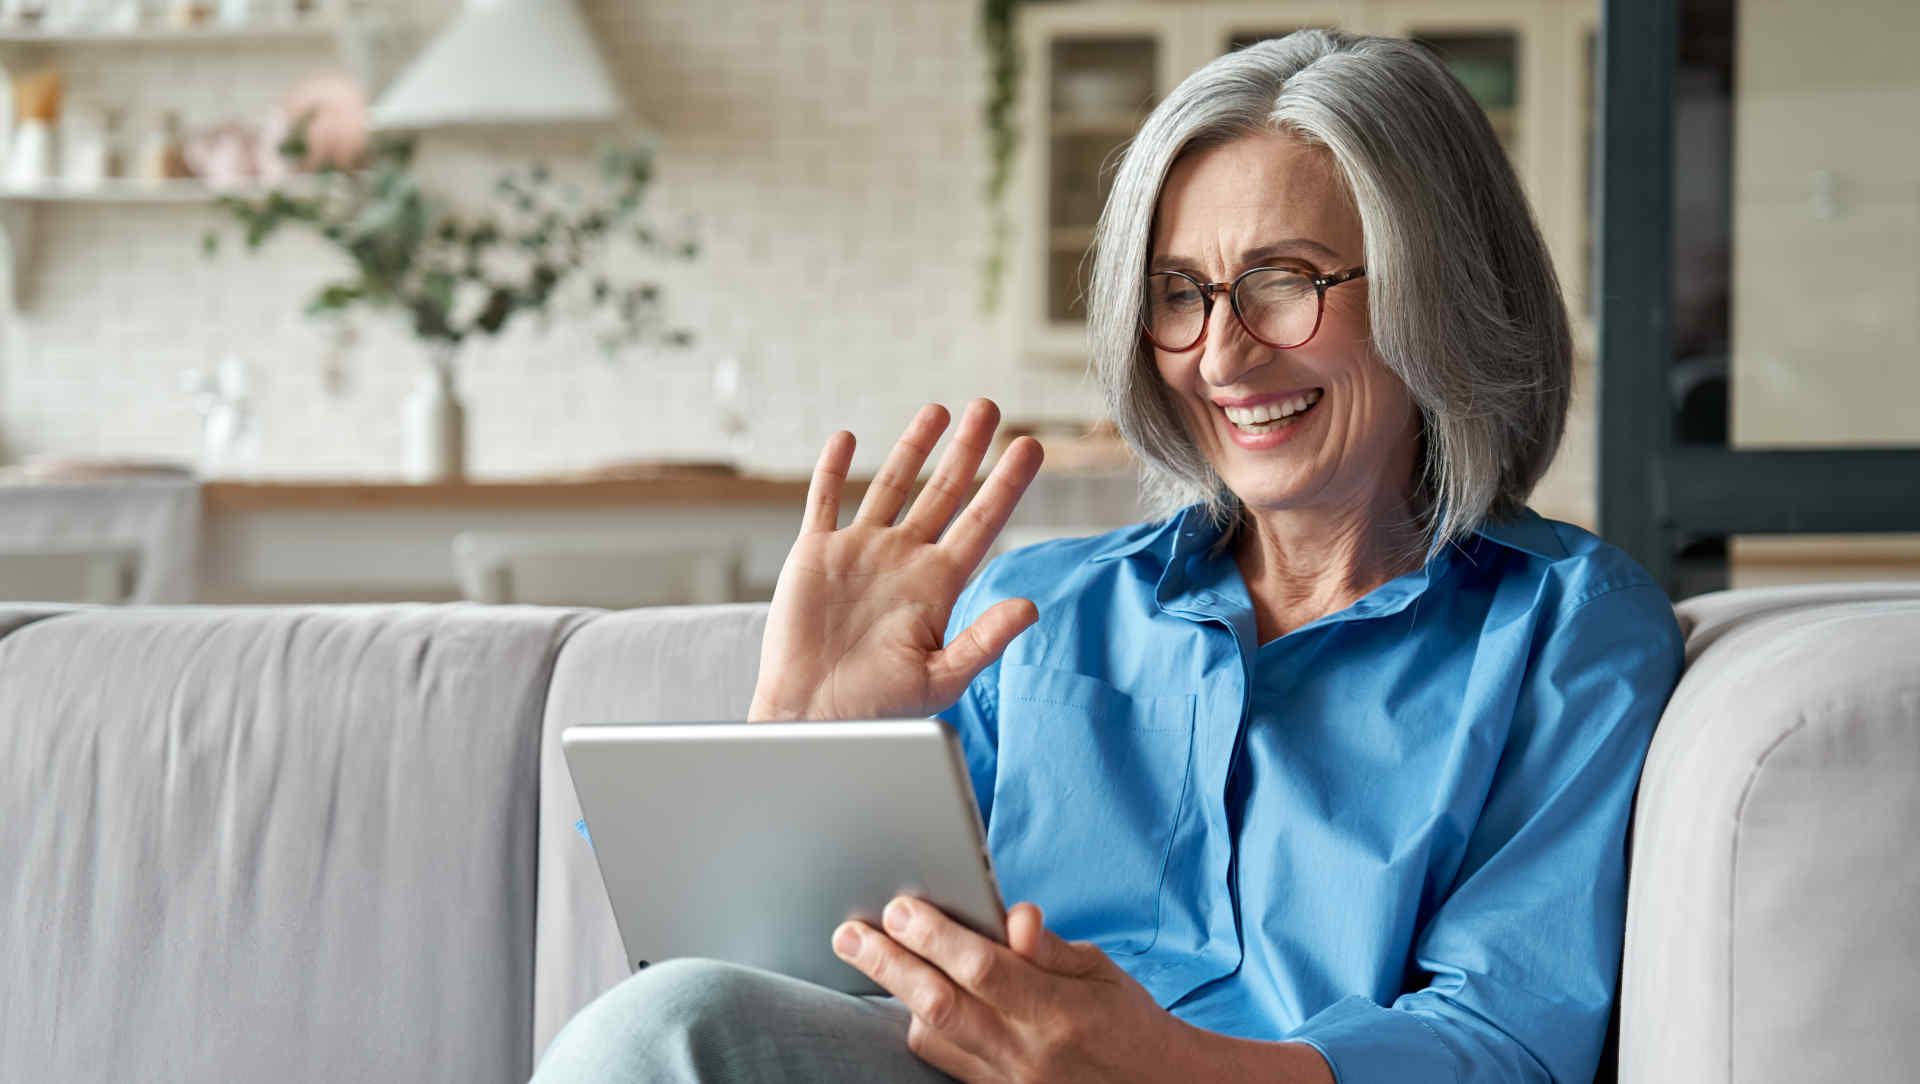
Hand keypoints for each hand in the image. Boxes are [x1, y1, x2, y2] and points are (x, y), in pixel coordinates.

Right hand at [748, 398, 1044, 722]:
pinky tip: (847, 439)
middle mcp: (904, 559)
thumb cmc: (879, 708)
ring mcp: (860, 552)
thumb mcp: (941, 678)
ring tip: (936, 410)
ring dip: (912, 447)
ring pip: (891, 485)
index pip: (982, 521)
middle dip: (967, 449)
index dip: (1006, 483)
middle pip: (944, 491)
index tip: (1031, 446)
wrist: (812, 718)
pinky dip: (833, 469)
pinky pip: (824, 501)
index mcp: (939, 585)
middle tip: (989, 407)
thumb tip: (1030, 607)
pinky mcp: (815, 554)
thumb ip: (984, 639)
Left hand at [831, 898, 1208, 1082]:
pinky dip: (923, 1030)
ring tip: (874, 956)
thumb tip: (1013, 916)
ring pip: (933, 1040)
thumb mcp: (1101, 972)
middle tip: (849, 934)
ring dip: (899, 998)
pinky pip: (945, 1065)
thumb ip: (1049, 948)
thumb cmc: (1128, 1021)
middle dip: (888, 966)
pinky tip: (911, 1002)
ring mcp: (1009, 1082)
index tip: (899, 907)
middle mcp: (1027, 1053)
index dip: (935, 936)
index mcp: (1059, 1012)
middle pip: (940, 1006)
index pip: (983, 969)